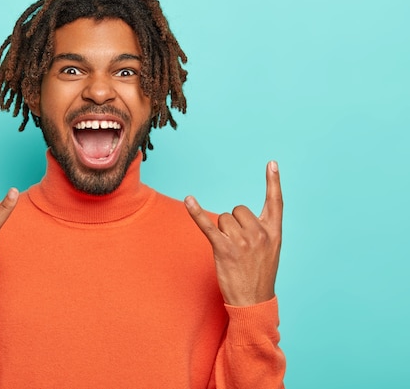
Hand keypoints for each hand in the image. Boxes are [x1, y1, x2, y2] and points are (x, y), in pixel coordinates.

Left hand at [185, 161, 282, 305]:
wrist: (254, 302)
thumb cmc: (258, 276)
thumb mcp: (270, 251)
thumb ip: (262, 231)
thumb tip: (240, 215)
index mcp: (274, 233)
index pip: (276, 202)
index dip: (274, 182)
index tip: (272, 163)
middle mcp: (260, 234)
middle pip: (238, 210)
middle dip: (233, 224)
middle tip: (238, 247)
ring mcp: (243, 241)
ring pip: (223, 218)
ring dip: (221, 231)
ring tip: (230, 252)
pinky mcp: (224, 249)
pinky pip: (208, 225)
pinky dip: (196, 213)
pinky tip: (189, 200)